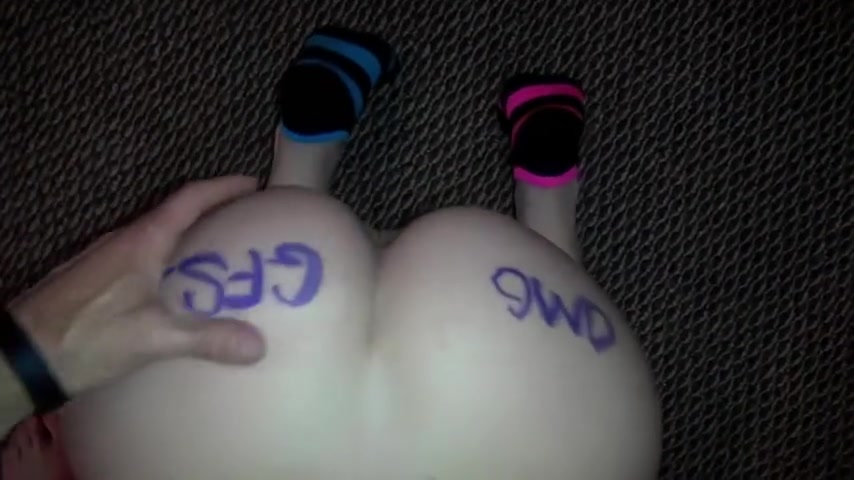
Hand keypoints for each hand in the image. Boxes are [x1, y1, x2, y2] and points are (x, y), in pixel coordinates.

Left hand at [6, 176, 266, 397]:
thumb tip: (258, 345)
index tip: (252, 184)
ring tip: (221, 255)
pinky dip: (170, 259)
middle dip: (212, 212)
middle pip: (175, 213)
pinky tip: (179, 288)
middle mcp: (124, 241)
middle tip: (246, 222)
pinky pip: (145, 256)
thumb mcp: (152, 338)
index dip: (223, 187)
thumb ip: (206, 338)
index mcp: (142, 241)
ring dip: (190, 237)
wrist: (21, 356)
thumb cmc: (87, 335)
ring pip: (157, 236)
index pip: (189, 199)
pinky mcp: (96, 279)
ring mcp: (107, 258)